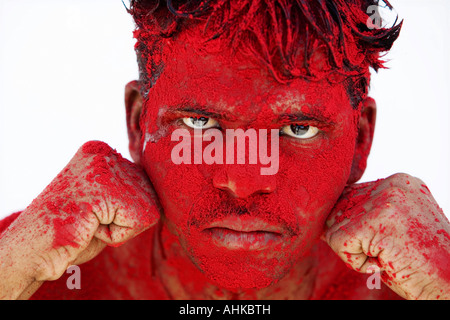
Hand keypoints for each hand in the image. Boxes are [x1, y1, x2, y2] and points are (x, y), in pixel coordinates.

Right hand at [0, 141, 160, 298]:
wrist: (34, 249)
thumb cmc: (72, 229)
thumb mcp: (105, 198)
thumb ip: (128, 185)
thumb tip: (164, 178)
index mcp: (101, 151)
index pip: (145, 185)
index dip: (123, 211)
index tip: (91, 211)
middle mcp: (104, 152)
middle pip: (150, 195)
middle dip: (125, 218)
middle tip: (90, 219)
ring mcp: (105, 167)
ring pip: (148, 209)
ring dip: (121, 226)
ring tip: (89, 222)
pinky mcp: (106, 187)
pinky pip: (140, 221)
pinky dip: (119, 234)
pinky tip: (90, 227)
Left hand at [323, 173, 449, 299]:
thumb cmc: (418, 261)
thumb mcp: (393, 226)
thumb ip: (364, 211)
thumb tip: (323, 213)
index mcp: (398, 182)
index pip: (348, 198)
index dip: (356, 228)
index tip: (385, 241)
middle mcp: (391, 184)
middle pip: (338, 210)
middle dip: (352, 238)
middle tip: (386, 250)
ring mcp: (385, 200)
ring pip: (334, 227)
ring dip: (355, 251)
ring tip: (386, 255)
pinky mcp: (376, 220)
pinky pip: (337, 242)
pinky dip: (355, 262)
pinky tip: (381, 262)